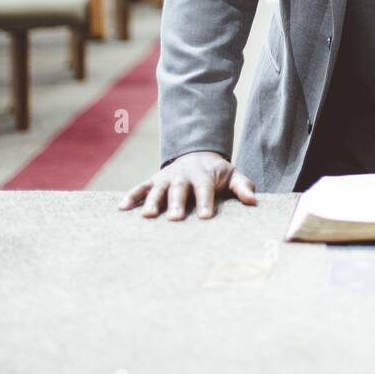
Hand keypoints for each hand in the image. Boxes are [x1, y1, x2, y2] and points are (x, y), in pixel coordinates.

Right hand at [117, 151, 256, 220]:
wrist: (198, 155)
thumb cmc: (218, 173)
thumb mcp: (233, 175)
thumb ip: (243, 186)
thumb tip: (253, 201)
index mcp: (204, 175)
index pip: (205, 189)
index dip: (206, 202)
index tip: (206, 217)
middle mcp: (183, 175)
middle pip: (179, 189)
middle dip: (176, 203)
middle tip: (174, 218)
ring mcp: (167, 177)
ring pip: (158, 189)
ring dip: (152, 201)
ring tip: (147, 215)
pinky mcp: (154, 180)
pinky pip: (140, 187)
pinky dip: (131, 196)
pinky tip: (121, 208)